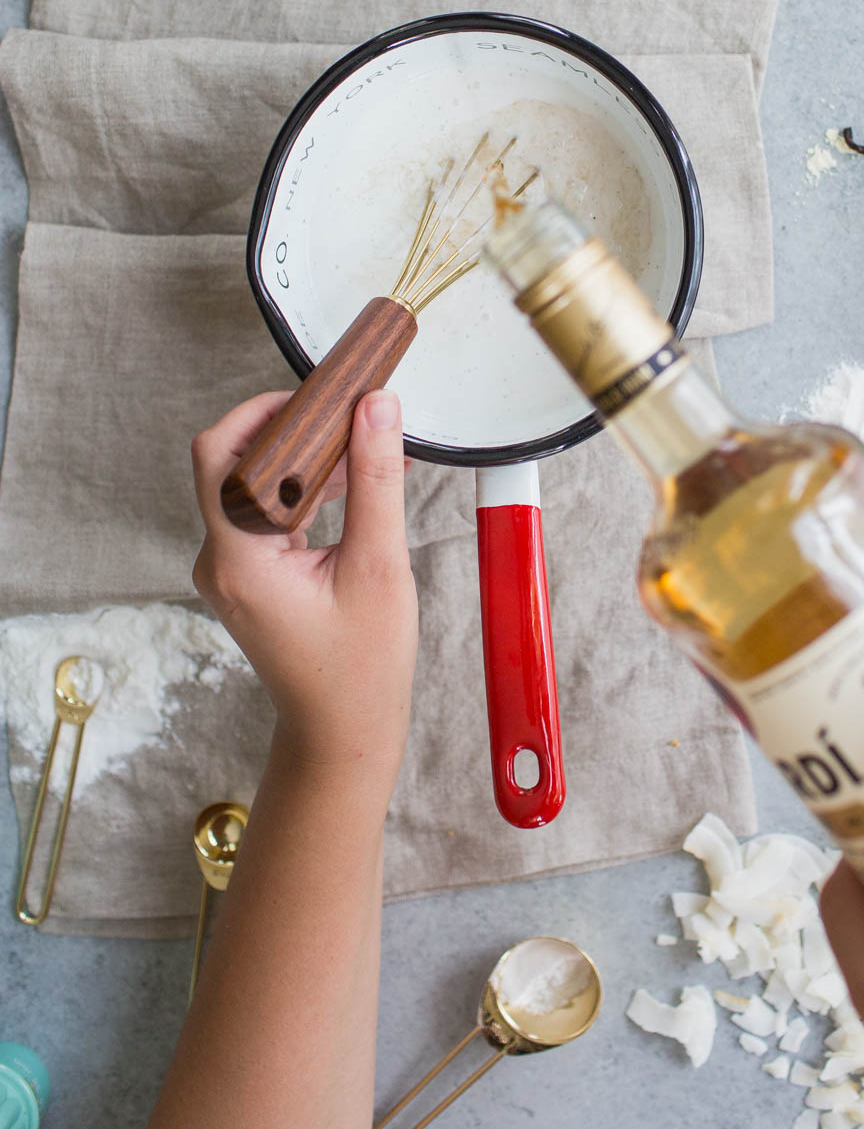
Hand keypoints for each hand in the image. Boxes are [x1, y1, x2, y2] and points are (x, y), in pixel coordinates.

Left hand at [192, 388, 417, 782]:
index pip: (220, 455)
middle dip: (293, 430)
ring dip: (305, 459)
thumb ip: (374, 481)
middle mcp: (220, 559)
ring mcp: (231, 568)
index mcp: (238, 558)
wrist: (343, 732)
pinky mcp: (249, 573)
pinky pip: (268, 510)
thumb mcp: (378, 567)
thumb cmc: (359, 668)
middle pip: (236, 462)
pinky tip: (354, 482)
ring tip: (363, 446)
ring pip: (255, 484)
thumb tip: (376, 408)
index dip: (262, 412)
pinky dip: (306, 489)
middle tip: (347, 411)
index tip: (317, 396)